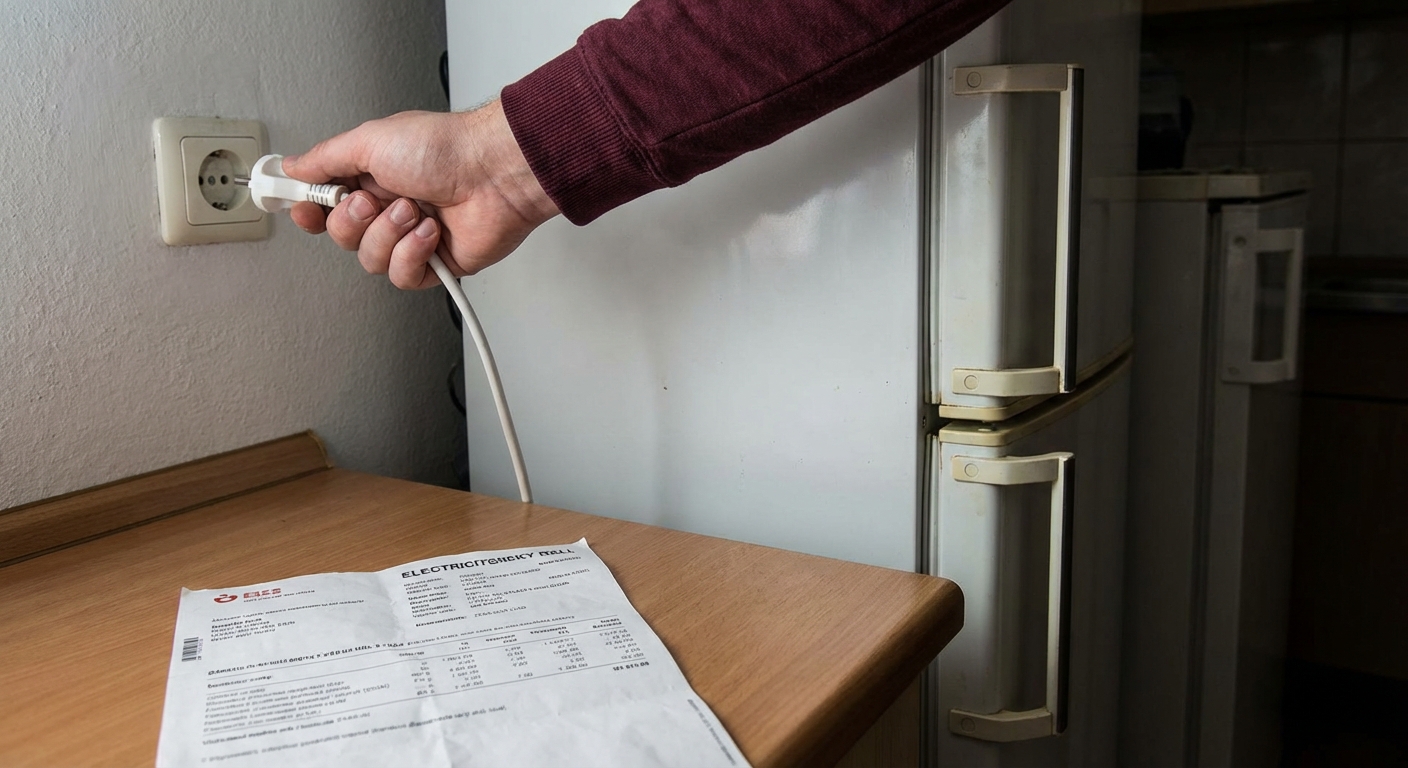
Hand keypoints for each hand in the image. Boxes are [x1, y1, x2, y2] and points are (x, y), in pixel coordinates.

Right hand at [284, 100, 559, 288]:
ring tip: (415, 211)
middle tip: (374, 200)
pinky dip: (412, 254)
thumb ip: (326, 159)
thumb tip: (294, 166)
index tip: (304, 210)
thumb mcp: (370, 141)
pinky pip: (403, 277)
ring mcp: (413, 237)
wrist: (495, 173)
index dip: (311, 212)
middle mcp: (391, 207)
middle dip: (353, 221)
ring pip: (370, 260)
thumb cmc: (445, 148)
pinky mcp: (437, 262)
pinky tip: (431, 233)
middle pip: (343, 237)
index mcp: (373, 176)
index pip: (326, 204)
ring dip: (388, 234)